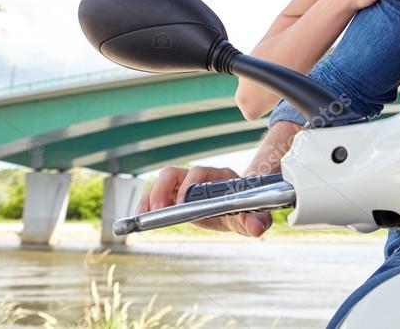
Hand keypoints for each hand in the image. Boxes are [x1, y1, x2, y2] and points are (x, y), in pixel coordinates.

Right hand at [135, 165, 271, 237]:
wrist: (243, 207)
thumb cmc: (247, 209)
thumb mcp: (253, 217)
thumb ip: (256, 221)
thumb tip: (258, 227)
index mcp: (219, 177)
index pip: (200, 174)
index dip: (188, 187)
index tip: (182, 204)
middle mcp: (201, 176)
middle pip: (176, 172)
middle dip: (163, 189)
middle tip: (158, 210)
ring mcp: (187, 184)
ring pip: (163, 180)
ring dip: (150, 196)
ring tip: (144, 215)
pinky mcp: (177, 194)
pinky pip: (157, 193)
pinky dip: (147, 203)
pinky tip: (141, 216)